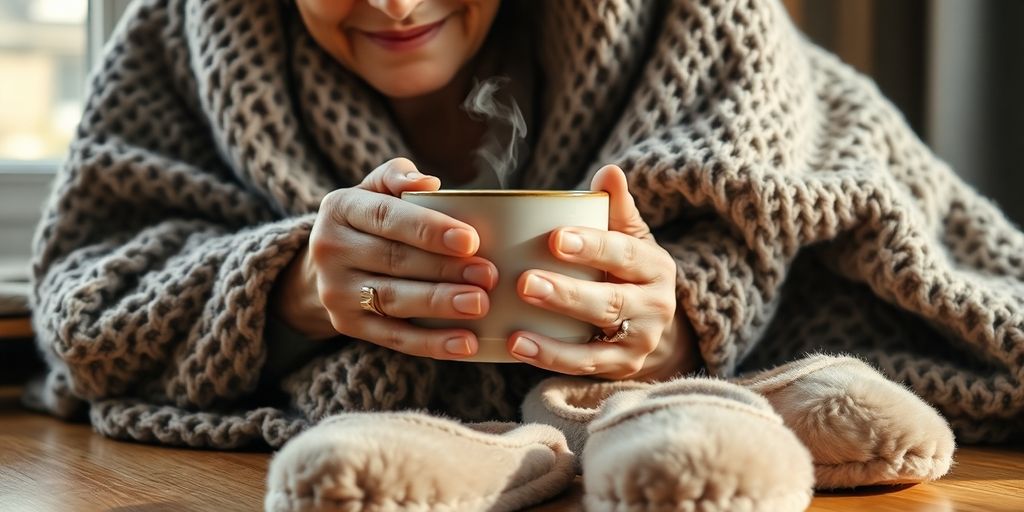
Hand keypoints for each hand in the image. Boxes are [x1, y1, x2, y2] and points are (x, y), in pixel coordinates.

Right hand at [271, 158, 496, 359]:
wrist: (325, 264)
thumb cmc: (371, 220)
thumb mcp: (375, 190)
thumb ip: (398, 176)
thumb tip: (428, 183)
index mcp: (340, 208)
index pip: (387, 217)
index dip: (429, 229)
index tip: (470, 239)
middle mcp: (330, 249)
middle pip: (395, 260)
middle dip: (445, 269)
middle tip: (488, 275)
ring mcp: (336, 291)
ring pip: (394, 299)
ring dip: (440, 303)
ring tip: (479, 304)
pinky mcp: (347, 325)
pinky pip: (393, 337)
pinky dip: (432, 342)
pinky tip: (465, 342)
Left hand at [506, 165, 698, 379]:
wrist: (656, 326)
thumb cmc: (628, 271)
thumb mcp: (630, 238)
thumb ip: (616, 208)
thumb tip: (609, 171)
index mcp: (654, 266)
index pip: (624, 254)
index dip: (592, 246)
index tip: (555, 237)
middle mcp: (654, 306)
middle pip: (610, 302)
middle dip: (567, 294)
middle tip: (525, 281)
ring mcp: (639, 342)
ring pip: (597, 342)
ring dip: (555, 338)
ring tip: (516, 328)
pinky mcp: (621, 369)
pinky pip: (584, 366)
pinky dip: (551, 359)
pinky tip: (518, 345)